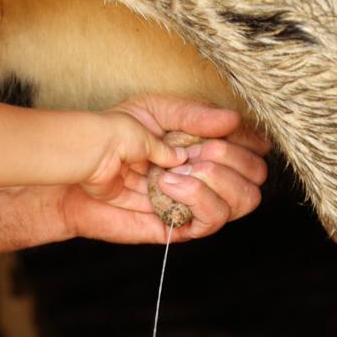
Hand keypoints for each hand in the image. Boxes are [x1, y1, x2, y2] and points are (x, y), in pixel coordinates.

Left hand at [61, 95, 268, 241]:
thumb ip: (194, 115)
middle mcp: (210, 176)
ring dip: (219, 180)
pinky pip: (212, 222)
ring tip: (183, 170)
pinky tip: (171, 185)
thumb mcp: (156, 111)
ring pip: (244, 201)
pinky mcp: (180, 225)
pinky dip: (198, 200)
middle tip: (201, 151)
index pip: (254, 148)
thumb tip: (231, 120)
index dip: (249, 139)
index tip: (226, 130)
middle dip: (234, 159)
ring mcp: (197, 203)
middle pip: (256, 176)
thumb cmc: (114, 135)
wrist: (80, 166)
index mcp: (209, 146)